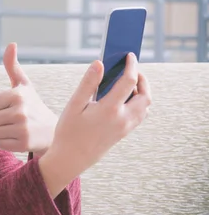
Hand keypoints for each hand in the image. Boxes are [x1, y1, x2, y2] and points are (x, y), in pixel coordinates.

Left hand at [0, 43, 57, 154]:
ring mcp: (22, 128)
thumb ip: (12, 65)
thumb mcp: (23, 85)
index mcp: (17, 95)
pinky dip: (3, 142)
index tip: (3, 109)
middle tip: (6, 120)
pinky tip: (16, 137)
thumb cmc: (33, 105)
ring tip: (12, 128)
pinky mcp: (23, 144)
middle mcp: (19, 111)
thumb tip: (11, 43)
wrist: (52, 132)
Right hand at [39, 53, 151, 197]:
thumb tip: (99, 63)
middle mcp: (122, 119)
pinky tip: (123, 98)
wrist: (71, 158)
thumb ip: (88, 83)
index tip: (129, 55)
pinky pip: (140, 115)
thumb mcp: (74, 105)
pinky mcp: (124, 133)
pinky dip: (138, 103)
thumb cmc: (69, 131)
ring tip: (127, 82)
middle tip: (131, 69)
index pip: (129, 82)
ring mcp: (125, 128)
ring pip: (146, 107)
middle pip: (145, 95)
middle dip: (142, 79)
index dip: (131, 66)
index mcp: (109, 109)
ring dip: (142, 92)